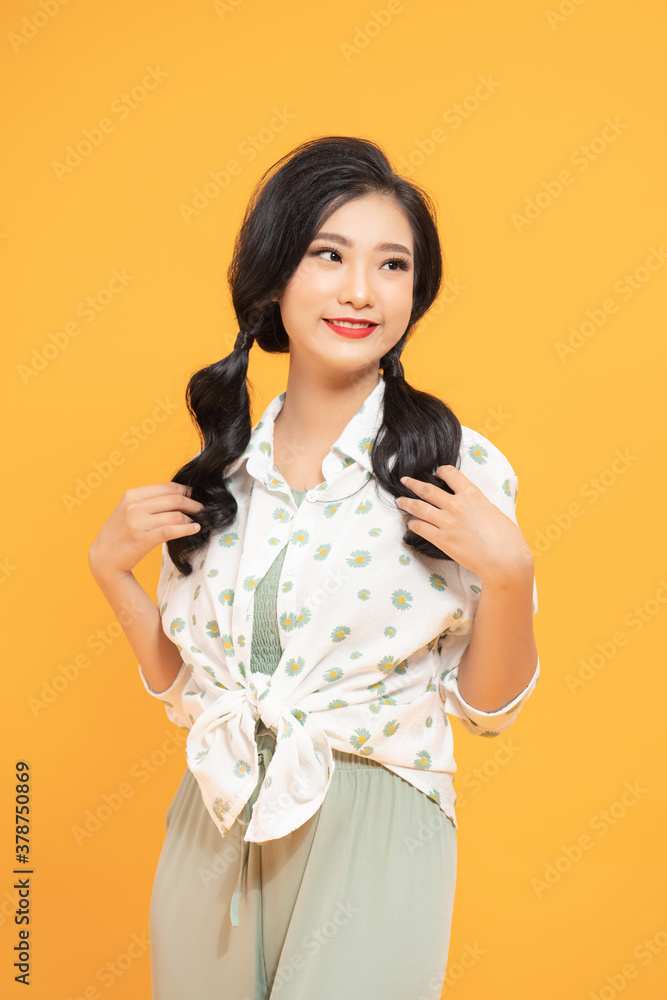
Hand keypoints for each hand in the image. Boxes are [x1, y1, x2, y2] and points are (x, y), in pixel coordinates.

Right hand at [88, 482, 203, 580]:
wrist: (104, 559)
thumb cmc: (119, 534)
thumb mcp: (126, 510)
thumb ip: (147, 501)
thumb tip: (177, 496)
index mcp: (131, 495)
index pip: (168, 487)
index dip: (186, 490)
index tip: (195, 495)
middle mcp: (134, 506)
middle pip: (175, 499)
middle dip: (193, 503)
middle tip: (202, 509)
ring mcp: (138, 523)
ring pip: (176, 515)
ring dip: (192, 518)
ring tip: (198, 521)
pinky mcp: (144, 539)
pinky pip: (172, 530)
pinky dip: (187, 529)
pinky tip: (195, 529)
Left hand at [395, 466, 532, 582]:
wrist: (504, 560)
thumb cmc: (507, 538)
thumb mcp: (495, 510)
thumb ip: (480, 504)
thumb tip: (475, 504)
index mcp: (472, 494)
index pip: (450, 474)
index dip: (441, 471)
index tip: (436, 473)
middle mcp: (456, 505)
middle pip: (427, 489)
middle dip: (413, 484)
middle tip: (405, 481)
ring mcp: (447, 522)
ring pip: (419, 507)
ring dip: (407, 503)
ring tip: (400, 501)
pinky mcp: (442, 540)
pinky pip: (420, 528)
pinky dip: (413, 524)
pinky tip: (411, 523)